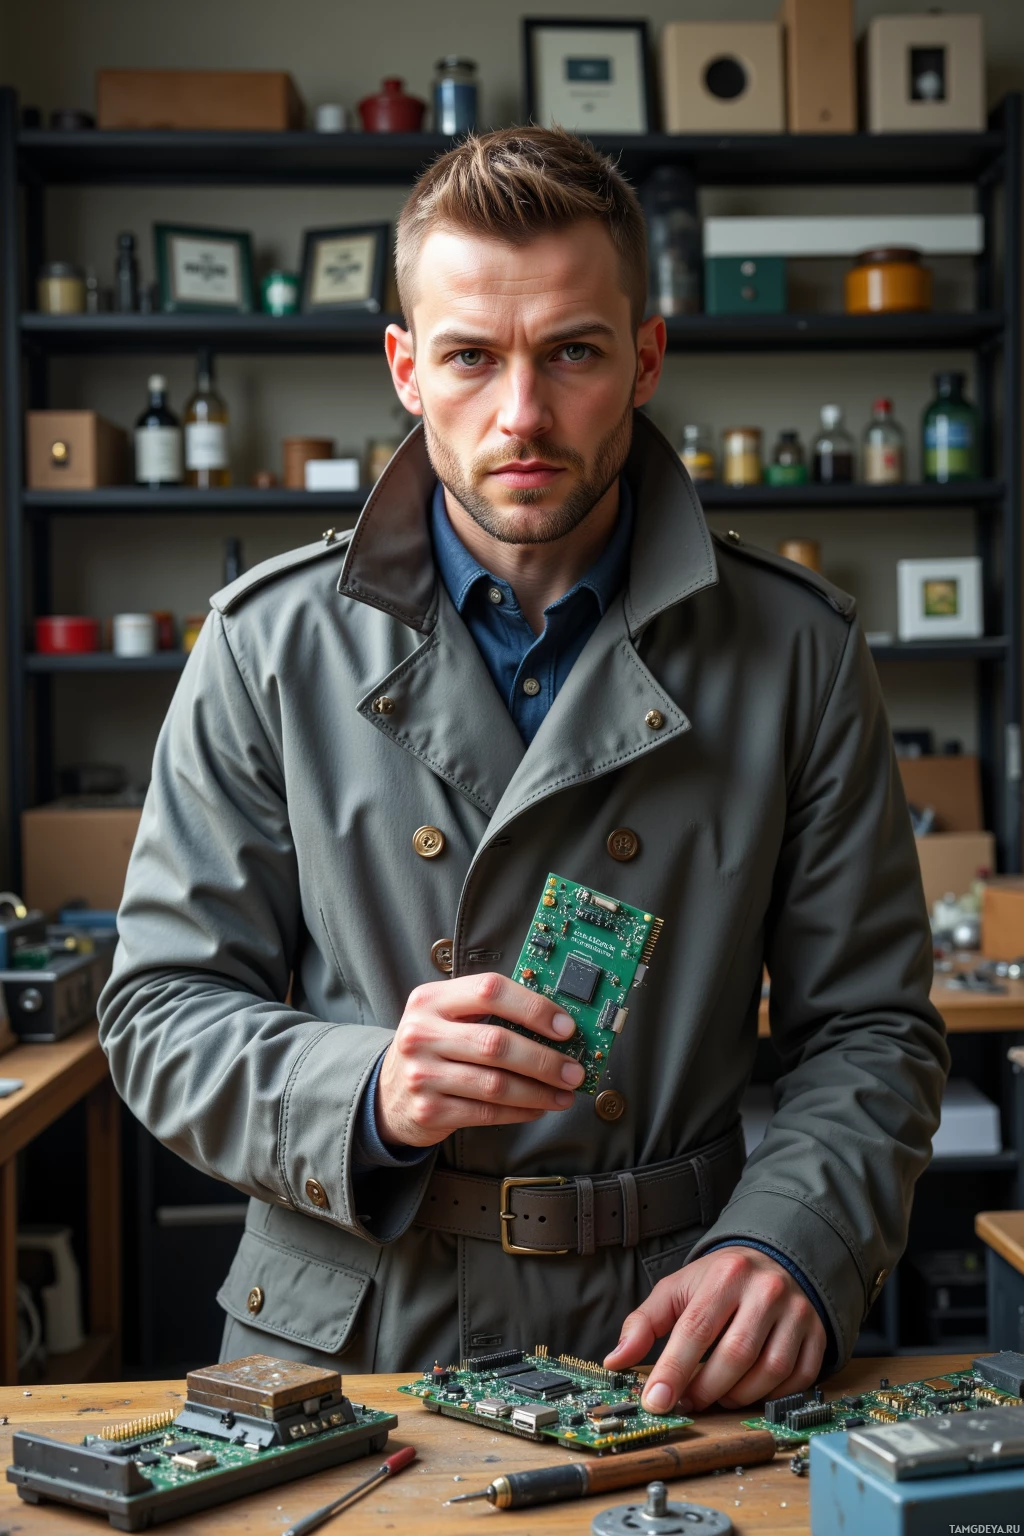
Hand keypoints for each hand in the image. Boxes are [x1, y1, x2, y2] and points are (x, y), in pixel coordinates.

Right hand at [376, 973, 584, 1146]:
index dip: (533, 1008)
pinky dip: (521, 1111)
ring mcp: (422, 1075)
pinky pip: (487, 1112)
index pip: (489, 991)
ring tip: (564, 1093)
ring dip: (539, 1091)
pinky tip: (538, 1108)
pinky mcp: (429, 1111)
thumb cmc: (432, 1049)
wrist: (387, 1093)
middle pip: (496, 1043)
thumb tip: (556, 1023)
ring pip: (495, 1084)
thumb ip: (489, 1012)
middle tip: (574, 1069)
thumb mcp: (446, 1017)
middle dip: (545, 1059)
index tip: (565, 1026)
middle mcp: (422, 1034)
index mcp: (431, 999)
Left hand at [605, 1247, 825, 1413]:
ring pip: (767, 1372)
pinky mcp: (817, 1333)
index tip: (656, 1401)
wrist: (771, 1260)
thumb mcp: (677, 1289)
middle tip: (687, 1400)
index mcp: (726, 1274)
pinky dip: (770, 1395)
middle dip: (705, 1389)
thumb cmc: (719, 1281)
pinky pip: (796, 1379)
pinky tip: (750, 1389)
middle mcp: (766, 1290)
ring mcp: (796, 1312)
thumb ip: (644, 1323)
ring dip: (736, 1396)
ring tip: (716, 1394)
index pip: (696, 1329)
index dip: (673, 1370)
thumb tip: (615, 1360)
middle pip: (734, 1356)